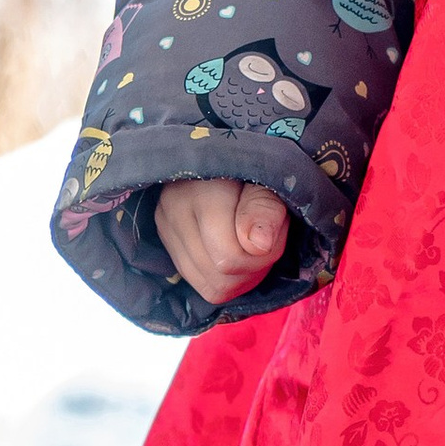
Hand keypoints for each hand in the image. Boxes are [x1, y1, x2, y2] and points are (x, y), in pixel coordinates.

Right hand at [154, 177, 288, 304]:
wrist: (225, 156)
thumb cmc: (255, 166)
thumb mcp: (269, 179)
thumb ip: (265, 208)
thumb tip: (258, 246)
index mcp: (198, 191)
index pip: (229, 257)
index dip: (265, 253)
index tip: (278, 226)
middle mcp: (172, 212)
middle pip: (222, 278)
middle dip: (256, 267)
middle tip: (269, 238)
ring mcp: (166, 232)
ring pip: (213, 288)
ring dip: (245, 276)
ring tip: (255, 244)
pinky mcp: (170, 247)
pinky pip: (206, 287)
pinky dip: (230, 278)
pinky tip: (238, 252)